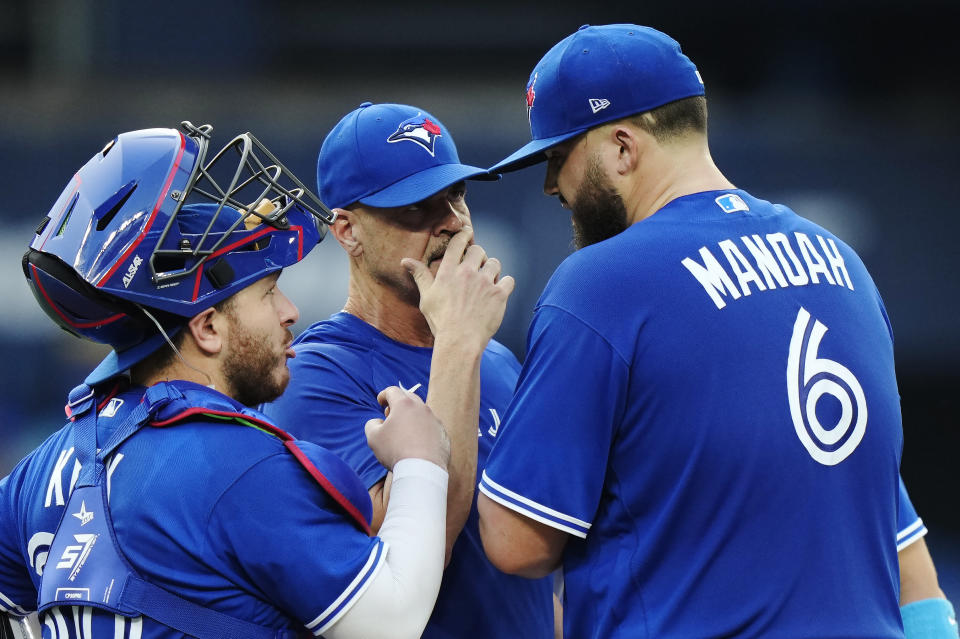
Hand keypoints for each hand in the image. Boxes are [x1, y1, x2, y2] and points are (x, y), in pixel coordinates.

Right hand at [365, 386, 450, 469]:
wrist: (422, 470)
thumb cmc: (395, 451)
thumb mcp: (373, 437)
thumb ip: (372, 424)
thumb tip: (378, 422)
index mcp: (404, 405)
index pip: (392, 391)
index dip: (384, 394)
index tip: (380, 402)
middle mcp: (422, 408)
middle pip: (409, 398)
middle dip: (398, 403)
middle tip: (391, 415)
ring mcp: (435, 420)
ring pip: (422, 412)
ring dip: (412, 416)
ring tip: (404, 430)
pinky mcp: (443, 433)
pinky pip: (431, 426)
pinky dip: (423, 429)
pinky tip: (417, 442)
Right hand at [401, 227, 515, 349]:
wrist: (460, 341)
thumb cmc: (441, 321)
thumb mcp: (426, 297)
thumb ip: (420, 276)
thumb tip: (405, 261)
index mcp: (449, 272)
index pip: (457, 244)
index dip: (463, 235)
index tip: (467, 233)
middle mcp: (467, 273)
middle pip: (478, 250)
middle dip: (478, 255)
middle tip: (477, 266)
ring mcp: (485, 283)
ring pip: (495, 263)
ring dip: (492, 269)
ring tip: (488, 279)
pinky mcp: (499, 294)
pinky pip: (509, 280)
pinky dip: (505, 284)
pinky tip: (499, 291)